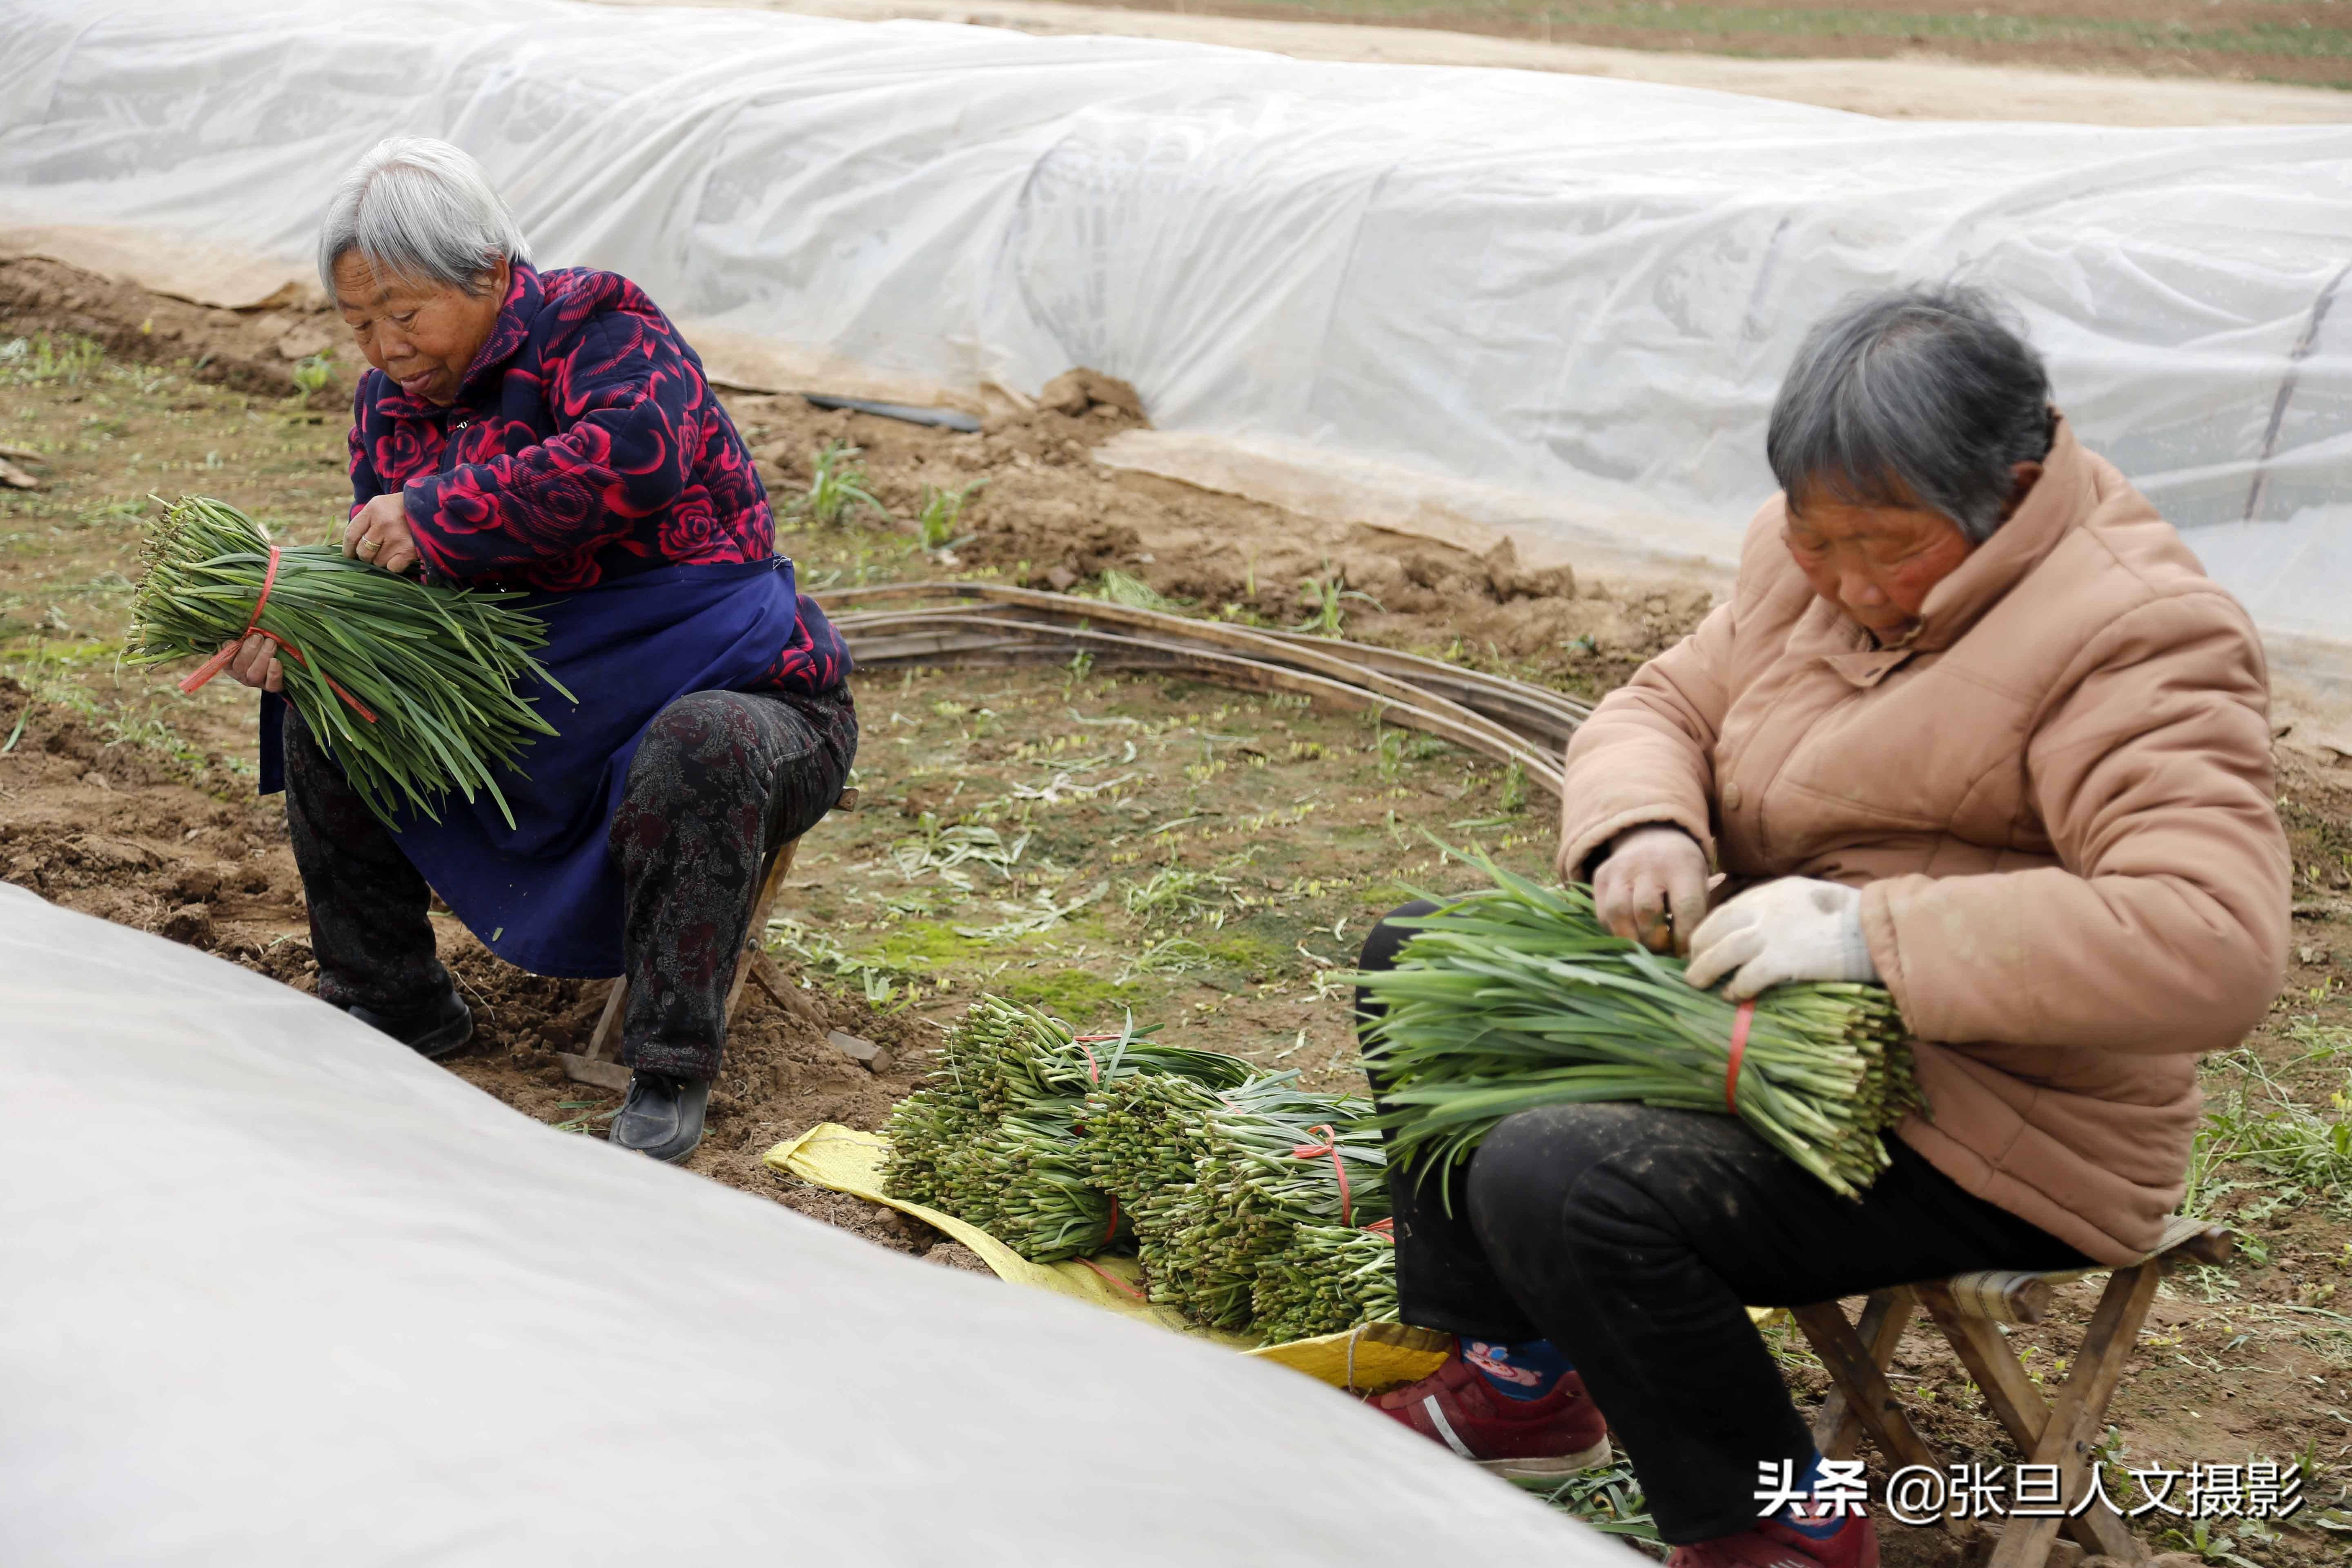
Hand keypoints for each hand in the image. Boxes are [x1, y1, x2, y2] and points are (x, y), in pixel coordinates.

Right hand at [219, 632, 282, 692]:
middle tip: (259, 637)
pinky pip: (271, 684)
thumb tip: (243, 627)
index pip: (226, 657)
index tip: (239, 638)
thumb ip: (243, 636)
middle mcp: (242, 675)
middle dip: (250, 650)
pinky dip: (274, 672)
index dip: (231, 649)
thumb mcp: (247, 641)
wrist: (279, 664)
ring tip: (271, 643)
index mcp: (231, 663)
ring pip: (255, 674)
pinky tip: (276, 661)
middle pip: (240, 666)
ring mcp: (257, 682)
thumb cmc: (259, 647)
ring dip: (263, 657)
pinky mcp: (272, 687)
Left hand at [343, 491, 419, 575]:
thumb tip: (351, 548)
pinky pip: (392, 567)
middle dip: (366, 556)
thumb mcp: (380, 506)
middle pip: (363, 552)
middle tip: (375, 551)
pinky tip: (400, 555)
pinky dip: (394, 565)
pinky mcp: (409, 551)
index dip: (348, 549)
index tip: (349, 556)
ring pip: (377, 562)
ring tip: (392, 549)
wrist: (432, 508)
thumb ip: (364, 522)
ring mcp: (397, 538)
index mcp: (373, 509)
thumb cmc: (402, 509)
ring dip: (382, 560)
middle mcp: (383, 523)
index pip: (351, 534)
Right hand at [1592, 825, 1708, 954]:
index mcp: (1682, 865)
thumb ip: (1694, 916)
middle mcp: (1649, 863)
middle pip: (1646, 911)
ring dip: (1631, 938)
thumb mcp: (1699, 884)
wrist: (1653, 836)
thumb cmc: (1682, 871)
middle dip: (1655, 940)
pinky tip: (1629, 932)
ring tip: (1644, 945)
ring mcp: (1620, 868)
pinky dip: (1615, 931)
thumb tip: (1684, 957)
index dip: (1684, 937)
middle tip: (1662, 949)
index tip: (1683, 954)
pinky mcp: (1601, 876)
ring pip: (1618, 912)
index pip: (1685, 907)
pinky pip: (1602, 913)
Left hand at [1684, 876, 1876, 999]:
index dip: (1705, 932)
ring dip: (1705, 970)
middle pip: (1715, 932)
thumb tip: (1750, 925)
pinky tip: (1732, 996)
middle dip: (1698, 952)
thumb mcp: (1803, 895)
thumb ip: (1774, 906)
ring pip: (1722, 953)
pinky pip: (1747, 977)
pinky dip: (1736, 987)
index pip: (1722, 912)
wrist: (1872, 928)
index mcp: (1768, 893)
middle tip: (1692, 970)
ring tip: (1699, 984)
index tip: (1698, 948)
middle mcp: (1763, 911)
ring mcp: (1772, 936)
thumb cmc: (1843, 914)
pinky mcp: (1784, 961)